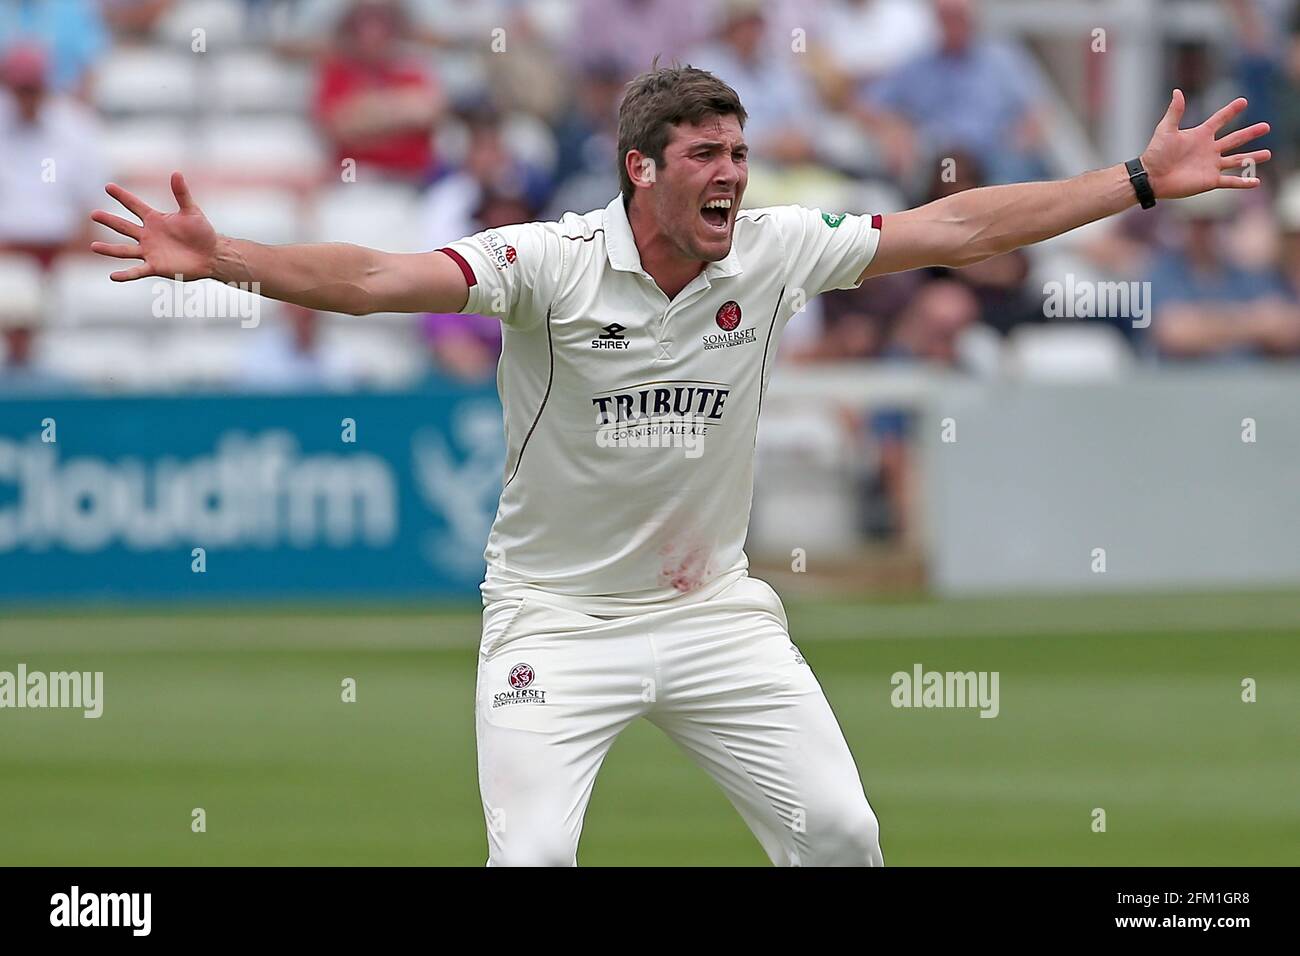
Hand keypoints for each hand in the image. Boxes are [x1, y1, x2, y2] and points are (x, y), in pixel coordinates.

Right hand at [90, 172, 218, 281]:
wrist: (211, 255)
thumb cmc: (202, 232)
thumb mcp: (191, 211)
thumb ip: (182, 194)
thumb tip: (176, 173)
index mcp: (155, 219)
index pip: (134, 205)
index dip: (122, 196)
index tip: (108, 186)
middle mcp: (148, 235)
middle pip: (123, 226)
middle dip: (109, 220)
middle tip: (93, 214)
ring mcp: (149, 251)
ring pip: (124, 250)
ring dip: (109, 249)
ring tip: (93, 246)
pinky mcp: (155, 266)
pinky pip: (137, 271)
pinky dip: (125, 274)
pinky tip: (113, 276)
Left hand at [1139, 90, 1270, 199]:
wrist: (1150, 177)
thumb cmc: (1155, 153)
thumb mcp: (1166, 129)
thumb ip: (1175, 111)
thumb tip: (1177, 91)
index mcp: (1200, 135)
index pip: (1219, 120)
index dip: (1230, 111)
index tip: (1243, 102)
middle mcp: (1208, 149)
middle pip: (1234, 139)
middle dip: (1250, 133)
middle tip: (1266, 126)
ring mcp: (1210, 165)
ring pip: (1236, 160)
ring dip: (1252, 158)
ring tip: (1268, 153)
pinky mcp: (1209, 180)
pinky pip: (1230, 182)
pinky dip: (1243, 182)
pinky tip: (1255, 182)